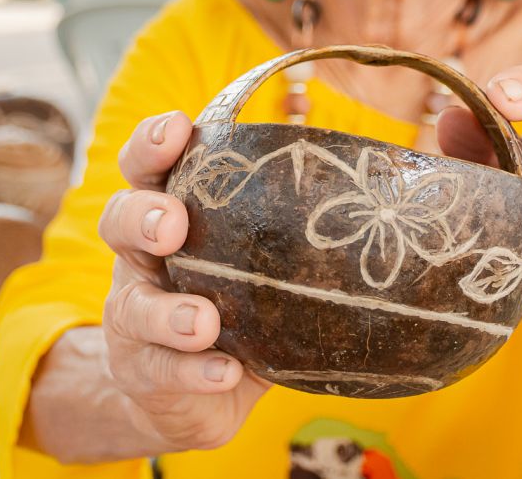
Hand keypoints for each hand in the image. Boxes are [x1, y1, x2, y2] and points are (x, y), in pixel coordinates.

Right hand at [98, 111, 269, 452]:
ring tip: (204, 323)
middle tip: (173, 225)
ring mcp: (135, 318)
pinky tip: (226, 373)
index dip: (152, 143)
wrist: (190, 394)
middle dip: (143, 216)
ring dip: (169, 312)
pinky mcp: (145, 372)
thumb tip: (402, 172)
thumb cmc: (239, 304)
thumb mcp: (262, 257)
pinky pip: (163, 370)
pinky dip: (195, 372)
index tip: (177, 128)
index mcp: (170, 214)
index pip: (148, 166)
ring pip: (132, 306)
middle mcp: (142, 259)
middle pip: (119, 220)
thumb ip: (299, 219)